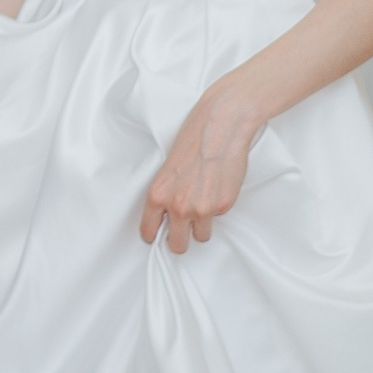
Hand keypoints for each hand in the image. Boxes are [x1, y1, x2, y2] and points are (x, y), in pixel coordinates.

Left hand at [141, 88, 264, 253]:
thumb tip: (167, 213)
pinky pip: (218, 217)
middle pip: (177, 245)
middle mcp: (178, 207)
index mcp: (158, 195)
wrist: (220, 127)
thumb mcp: (167, 169)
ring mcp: (202, 209)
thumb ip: (166, 194)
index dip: (153, 235)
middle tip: (184, 230)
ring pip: (201, 236)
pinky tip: (217, 187)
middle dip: (180, 239)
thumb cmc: (193, 140)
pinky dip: (218, 207)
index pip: (149, 230)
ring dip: (202, 225)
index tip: (156, 236)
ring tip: (204, 202)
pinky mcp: (223, 206)